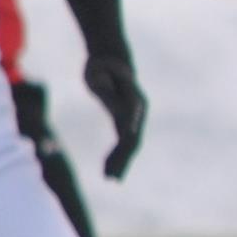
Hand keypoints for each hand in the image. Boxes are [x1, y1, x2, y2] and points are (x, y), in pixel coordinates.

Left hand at [83, 50, 146, 179]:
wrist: (111, 57)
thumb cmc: (102, 64)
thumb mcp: (98, 73)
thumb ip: (104, 86)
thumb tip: (109, 100)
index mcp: (133, 101)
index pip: (131, 125)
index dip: (125, 144)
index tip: (117, 159)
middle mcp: (138, 112)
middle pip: (132, 140)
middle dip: (122, 160)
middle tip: (111, 178)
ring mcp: (134, 117)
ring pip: (129, 145)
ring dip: (120, 162)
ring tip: (110, 179)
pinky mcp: (125, 120)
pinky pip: (123, 142)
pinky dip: (116, 156)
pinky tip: (108, 169)